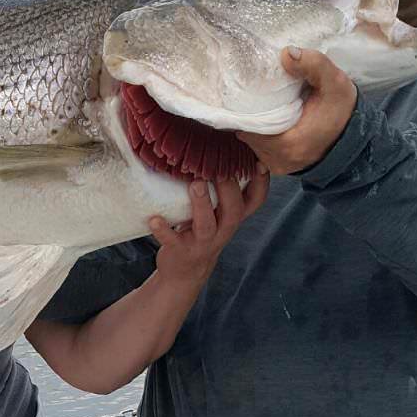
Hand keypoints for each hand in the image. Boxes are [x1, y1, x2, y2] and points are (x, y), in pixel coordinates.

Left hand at [148, 169, 268, 283]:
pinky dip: (164, 230)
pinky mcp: (181, 250)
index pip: (256, 200)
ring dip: (202, 204)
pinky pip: (173, 240)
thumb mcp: (218, 213)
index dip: (261, 182)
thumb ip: (222, 189)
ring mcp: (202, 242)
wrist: (185, 270)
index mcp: (233, 216)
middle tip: (219, 168)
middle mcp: (223, 229)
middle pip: (234, 210)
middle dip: (228, 188)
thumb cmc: (202, 230)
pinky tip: (155, 219)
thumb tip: (218, 145)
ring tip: (196, 184)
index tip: (258, 161)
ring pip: (207, 224)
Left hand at [237, 48, 356, 174]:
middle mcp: (279, 160)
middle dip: (250, 113)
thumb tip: (287, 53)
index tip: (252, 90)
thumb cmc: (342, 110)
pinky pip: (258, 148)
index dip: (247, 106)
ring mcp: (277, 166)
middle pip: (247, 133)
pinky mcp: (277, 167)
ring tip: (264, 106)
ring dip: (254, 124)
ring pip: (250, 141)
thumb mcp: (334, 82)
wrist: (352, 135)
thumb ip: (313, 65)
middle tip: (258, 95)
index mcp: (289, 144)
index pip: (250, 124)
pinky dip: (260, 134)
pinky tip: (269, 119)